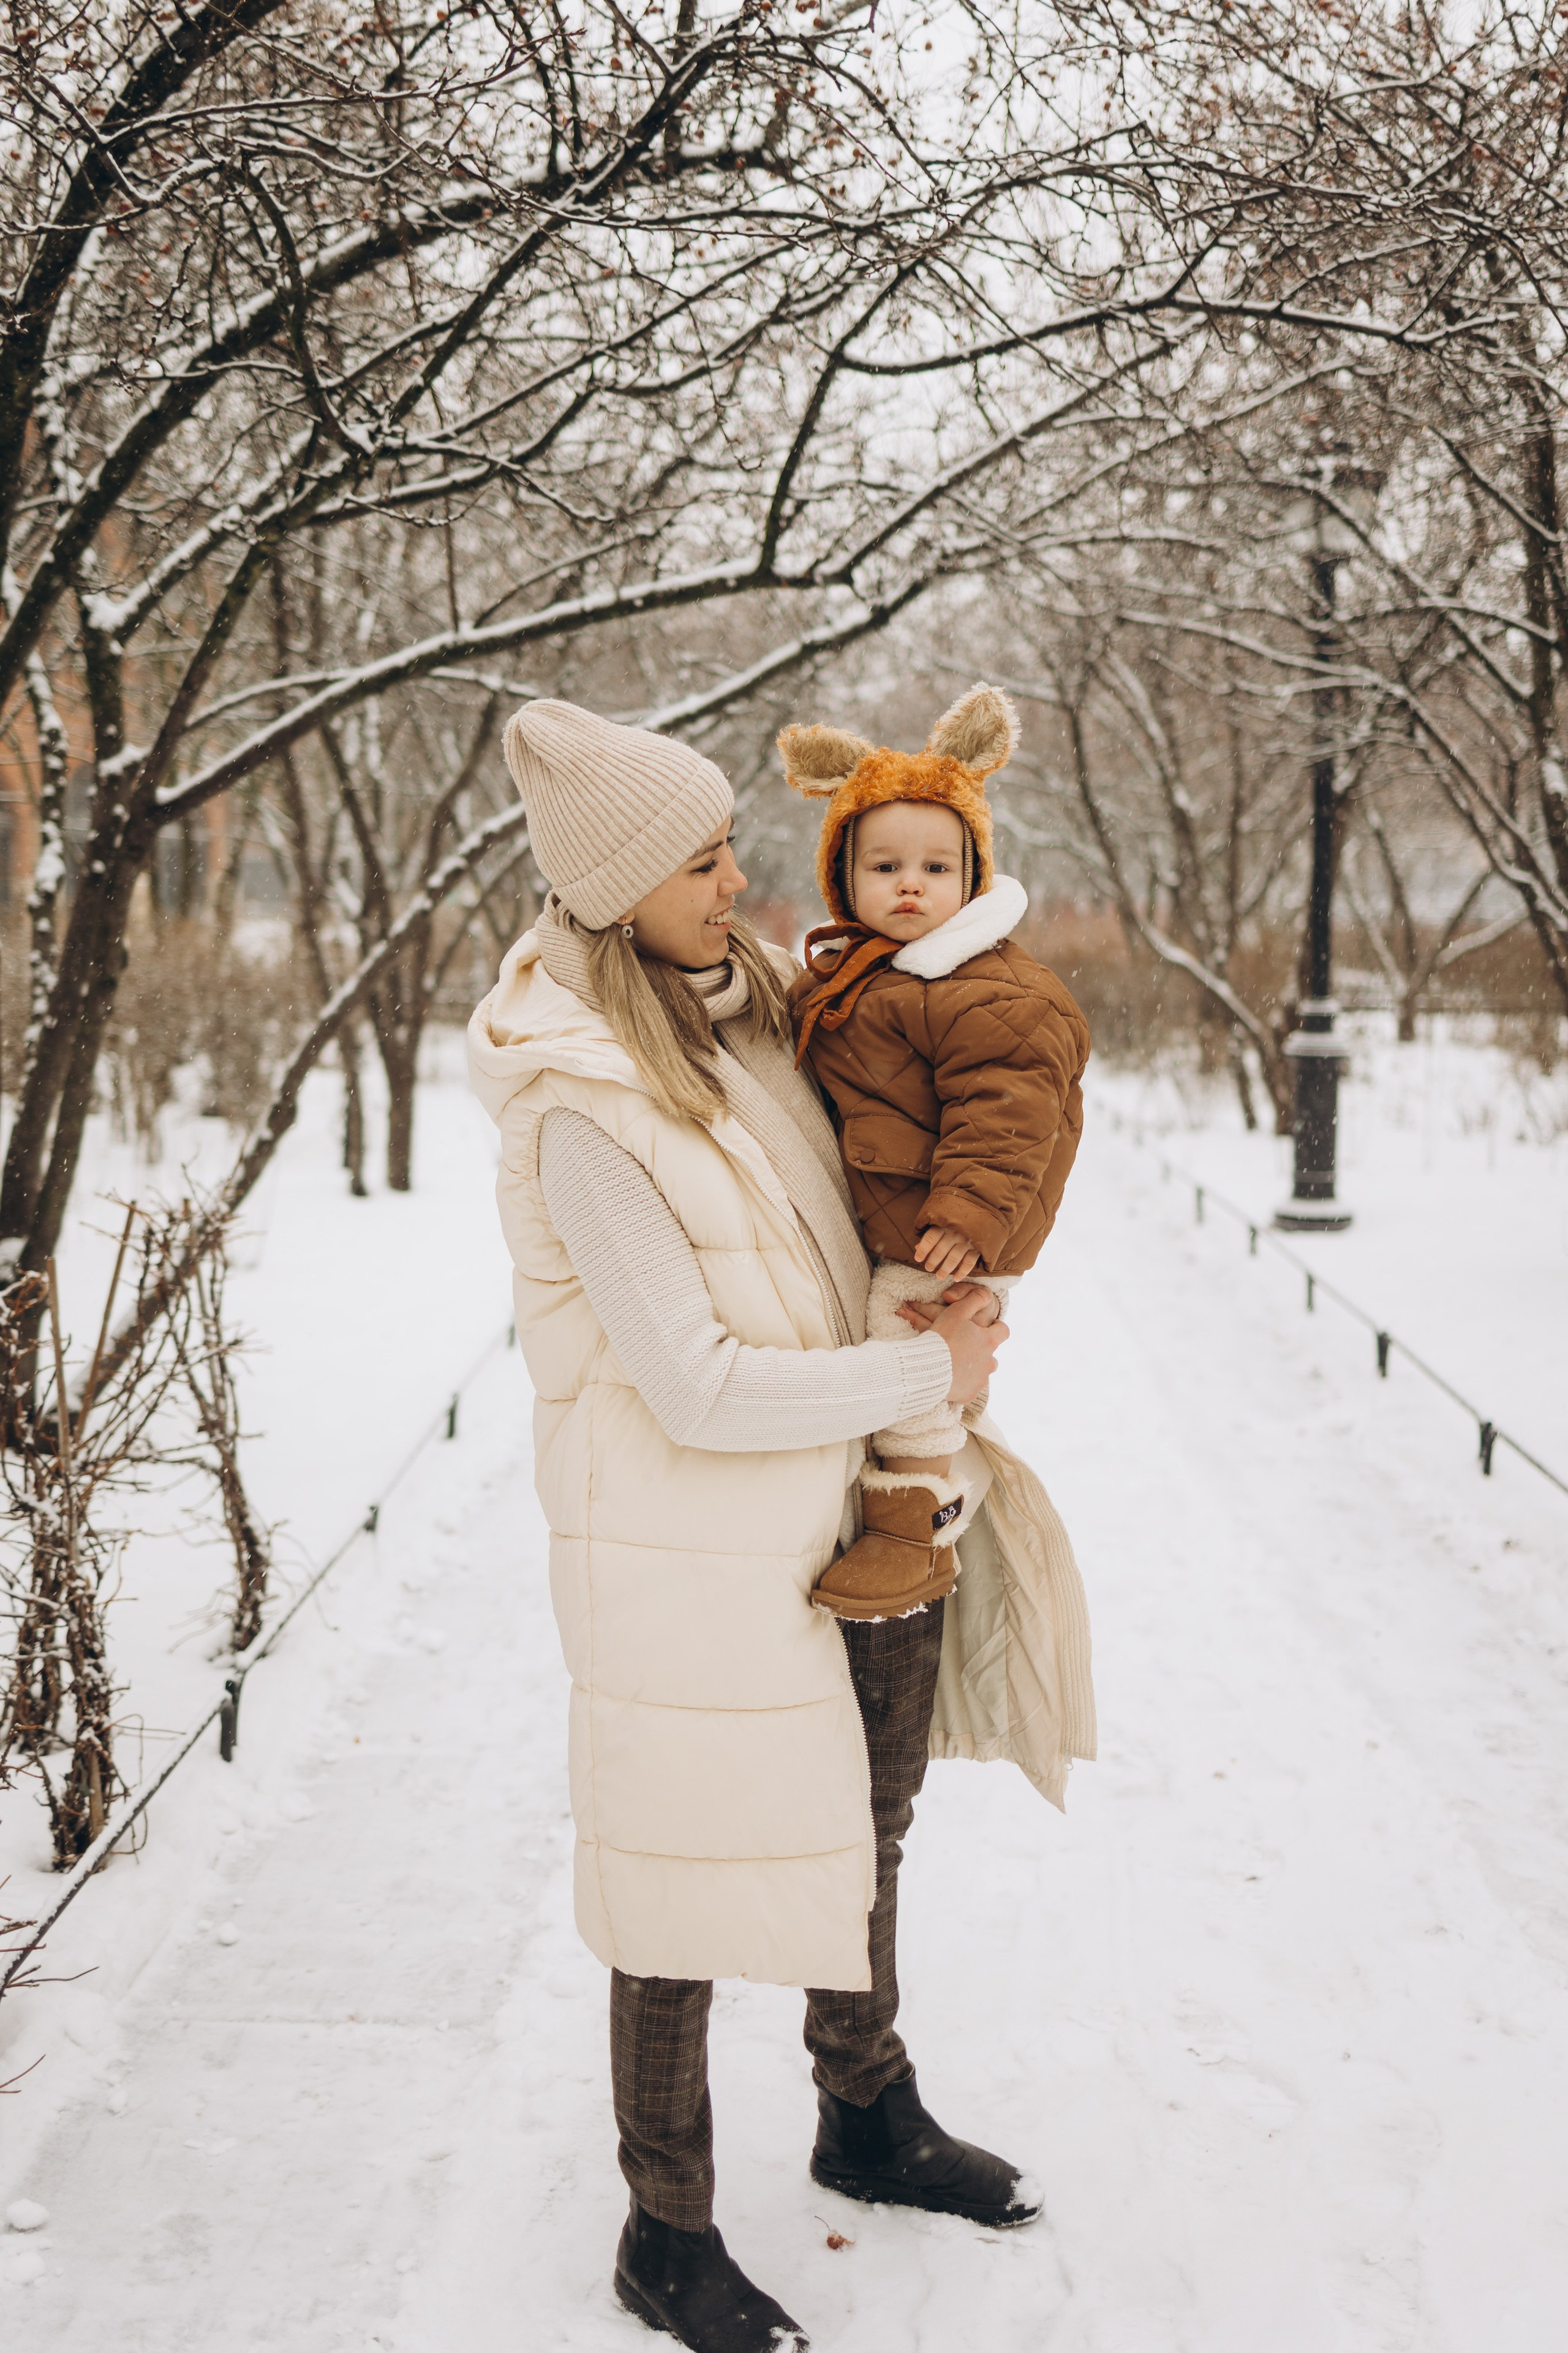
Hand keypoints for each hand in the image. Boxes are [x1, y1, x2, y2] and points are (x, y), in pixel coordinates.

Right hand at [897, 1286, 1007, 1404]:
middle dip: (981, 1351)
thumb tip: (987, 1294)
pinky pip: (969, 1387)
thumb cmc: (942, 1338)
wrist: (927, 1369)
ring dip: (973, 1367)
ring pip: (982, 1372)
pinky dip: (962, 1383)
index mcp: (989, 1341)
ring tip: (956, 1363)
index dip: (996, 1326)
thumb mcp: (957, 1312)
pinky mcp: (969, 1395)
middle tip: (964, 1346)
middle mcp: (989, 1362)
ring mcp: (980, 1380)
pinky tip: (949, 1378)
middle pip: (992, 1355)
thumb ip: (974, 1299)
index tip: (987, 1326)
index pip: (1003, 1331)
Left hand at [914, 1223, 979, 1279]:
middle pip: (941, 1249)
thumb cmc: (957, 1223)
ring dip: (945, 1268)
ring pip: (954, 1257)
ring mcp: (968, 1240)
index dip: (923, 1249)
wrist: (985, 1217)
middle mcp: (956, 1232)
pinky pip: (969, 1262)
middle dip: (933, 1261)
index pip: (931, 1237)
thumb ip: (931, 1235)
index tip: (918, 1259)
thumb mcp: (943, 1225)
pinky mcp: (978, 1248)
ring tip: (939, 1276)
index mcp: (945, 1224)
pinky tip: (956, 1278)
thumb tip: (916, 1247)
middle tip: (928, 1268)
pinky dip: (963, 1271)